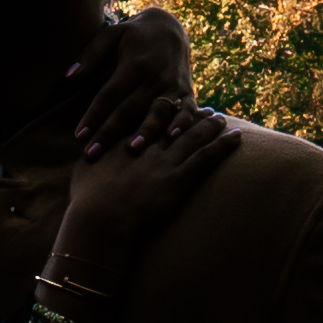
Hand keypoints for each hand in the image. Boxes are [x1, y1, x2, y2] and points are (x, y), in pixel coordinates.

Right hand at [48, 105, 239, 299]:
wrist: (101, 217)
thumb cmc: (88, 198)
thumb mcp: (85, 169)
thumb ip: (91, 156)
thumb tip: (86, 150)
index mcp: (127, 140)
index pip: (150, 119)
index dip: (165, 112)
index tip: (174, 105)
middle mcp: (150, 146)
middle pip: (176, 123)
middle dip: (192, 115)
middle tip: (205, 108)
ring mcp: (166, 161)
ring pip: (195, 137)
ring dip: (211, 126)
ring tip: (223, 119)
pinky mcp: (179, 179)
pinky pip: (207, 158)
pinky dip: (223, 146)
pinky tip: (237, 137)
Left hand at [66, 3, 199, 156]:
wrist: (170, 29)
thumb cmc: (133, 36)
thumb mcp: (110, 34)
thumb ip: (90, 54)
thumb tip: (68, 77)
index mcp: (134, 64)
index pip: (109, 95)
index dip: (93, 116)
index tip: (79, 136)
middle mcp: (154, 76)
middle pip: (129, 109)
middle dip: (110, 132)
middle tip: (92, 154)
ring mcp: (173, 85)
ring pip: (158, 112)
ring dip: (146, 131)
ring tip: (132, 150)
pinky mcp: (187, 92)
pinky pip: (188, 110)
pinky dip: (183, 124)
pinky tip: (172, 138)